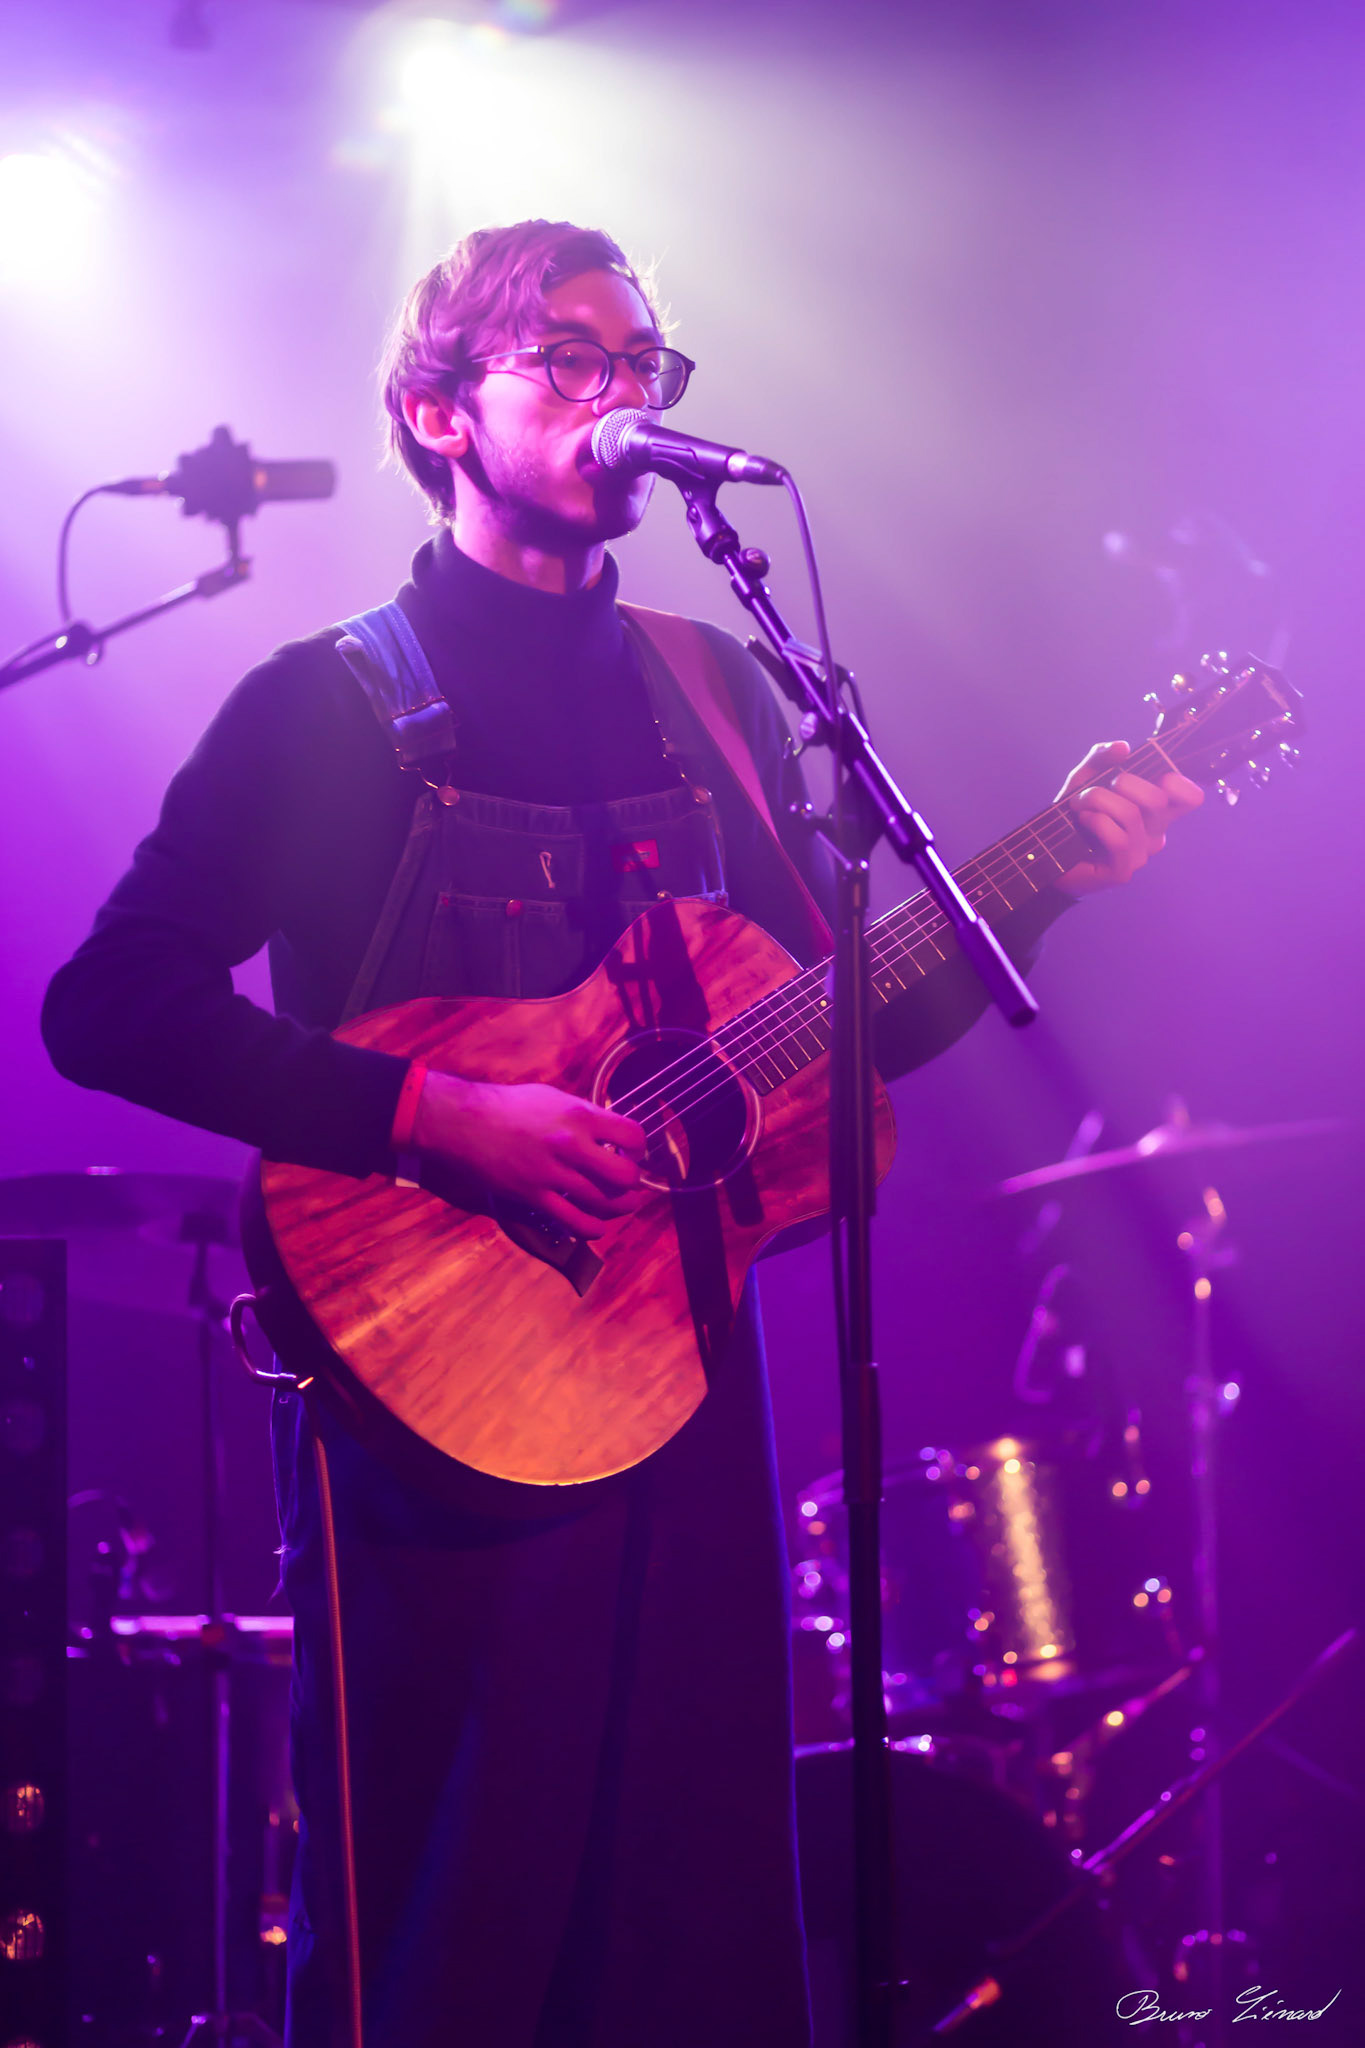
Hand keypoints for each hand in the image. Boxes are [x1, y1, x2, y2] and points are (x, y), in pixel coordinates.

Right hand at [412, 1072, 646, 1238]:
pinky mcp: (535, 1196)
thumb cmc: (508, 1106)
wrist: (465, 1122)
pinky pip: (574, 1221)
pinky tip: (597, 1226)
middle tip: (631, 1182)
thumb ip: (584, 1114)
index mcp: (579, 1115)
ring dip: (620, 1207)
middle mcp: (571, 1145)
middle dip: (634, 1182)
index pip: (632, 1135)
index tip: (634, 1152)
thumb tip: (609, 1130)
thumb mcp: (553, 1097)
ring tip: (623, 1205)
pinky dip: (592, 1228)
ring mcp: (553, 1174)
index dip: (640, 1148)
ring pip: (604, 1202)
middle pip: (625, 1175)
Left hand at [1053, 740, 1203, 898]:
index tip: (1154, 776)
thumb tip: (1123, 747)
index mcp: (1157, 810)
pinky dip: (1096, 822)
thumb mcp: (1085, 777)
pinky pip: (1118, 839)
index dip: (1179, 783)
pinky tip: (1083, 821)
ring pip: (1131, 815)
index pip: (1191, 798)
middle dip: (1123, 782)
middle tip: (1097, 788)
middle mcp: (1155, 833)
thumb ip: (1102, 757)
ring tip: (1079, 805)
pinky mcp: (1123, 870)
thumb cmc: (1075, 814)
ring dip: (1097, 800)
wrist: (1049, 851)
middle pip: (1158, 799)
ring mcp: (1141, 854)